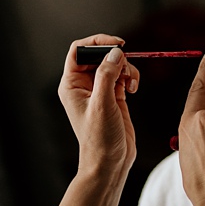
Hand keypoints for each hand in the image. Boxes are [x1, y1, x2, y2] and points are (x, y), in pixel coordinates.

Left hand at [57, 35, 140, 175]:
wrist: (110, 162)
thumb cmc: (100, 139)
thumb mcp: (103, 105)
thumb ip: (107, 76)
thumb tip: (115, 53)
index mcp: (71, 85)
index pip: (79, 51)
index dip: (97, 42)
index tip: (117, 44)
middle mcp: (83, 85)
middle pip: (99, 55)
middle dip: (115, 57)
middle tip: (126, 67)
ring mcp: (99, 90)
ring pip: (113, 64)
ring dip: (126, 68)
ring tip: (130, 84)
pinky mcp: (114, 96)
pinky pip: (122, 75)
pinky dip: (131, 77)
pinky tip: (133, 89)